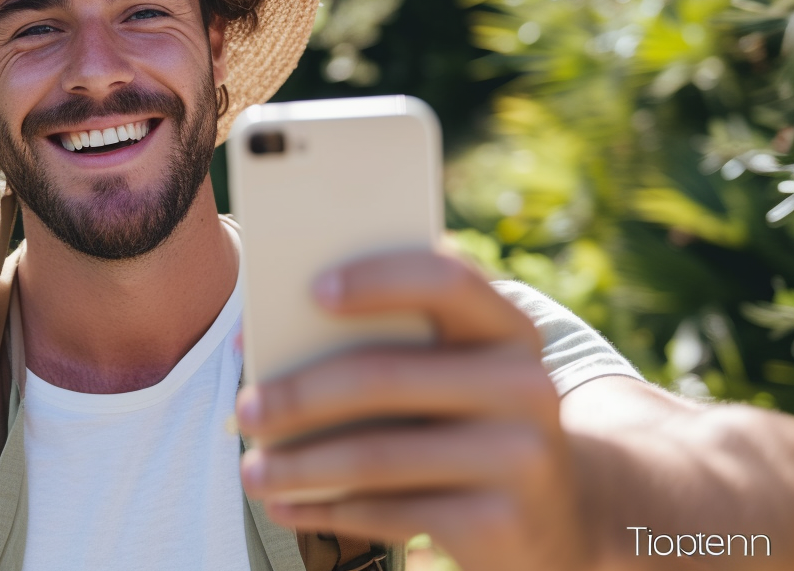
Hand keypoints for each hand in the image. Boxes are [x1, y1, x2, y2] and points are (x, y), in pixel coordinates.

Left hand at [236, 250, 598, 570]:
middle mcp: (526, 385)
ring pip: (378, 456)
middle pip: (386, 375)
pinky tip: (288, 505)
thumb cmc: (467, 419)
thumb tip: (259, 339)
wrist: (558, 514)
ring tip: (250, 471)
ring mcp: (521, 457)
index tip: (310, 289)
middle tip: (244, 409)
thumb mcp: (449, 370)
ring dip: (300, 464)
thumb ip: (382, 340)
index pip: (445, 280)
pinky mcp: (501, 523)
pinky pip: (391, 513)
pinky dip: (327, 510)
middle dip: (300, 393)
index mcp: (507, 328)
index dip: (377, 278)